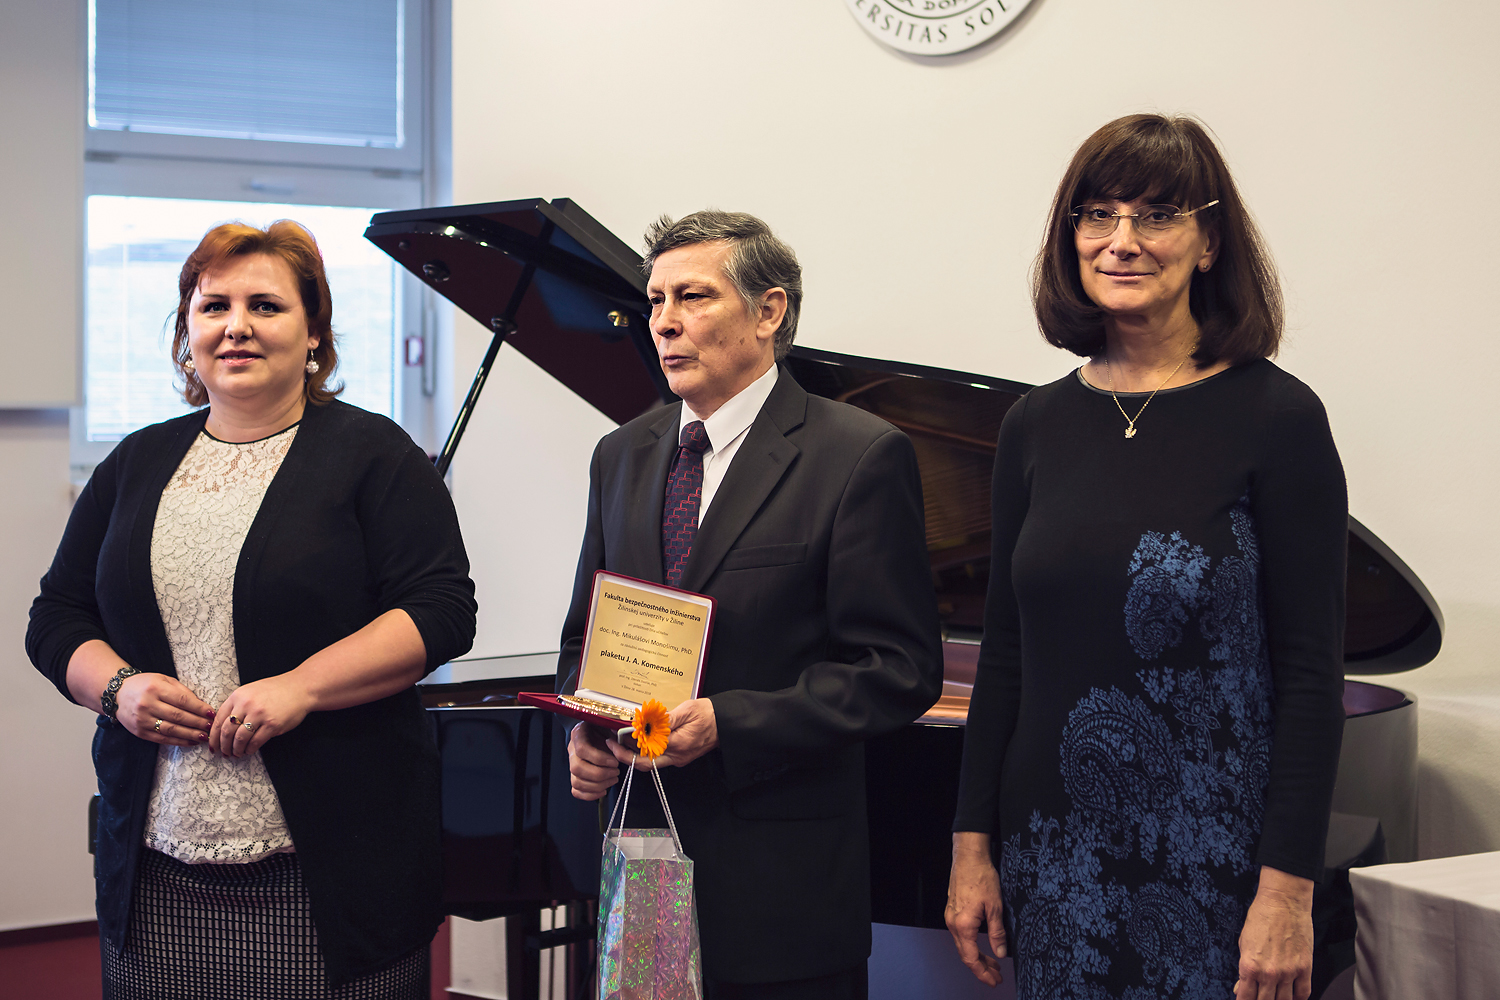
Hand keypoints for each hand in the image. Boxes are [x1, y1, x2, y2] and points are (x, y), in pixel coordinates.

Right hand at [116, 672, 213, 746]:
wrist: (118, 693)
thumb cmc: (146, 685)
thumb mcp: (164, 680)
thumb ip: (181, 691)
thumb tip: (202, 706)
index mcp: (156, 688)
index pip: (182, 700)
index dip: (199, 708)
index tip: (211, 713)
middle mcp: (147, 704)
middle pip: (178, 716)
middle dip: (198, 723)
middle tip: (211, 726)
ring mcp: (142, 720)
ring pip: (171, 730)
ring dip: (190, 735)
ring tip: (204, 736)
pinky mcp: (140, 732)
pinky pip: (162, 739)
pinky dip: (179, 742)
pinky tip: (191, 742)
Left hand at [210, 674, 314, 757]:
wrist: (301, 687)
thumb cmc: (277, 690)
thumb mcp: (252, 691)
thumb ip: (237, 705)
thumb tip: (224, 726)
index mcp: (238, 696)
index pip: (219, 720)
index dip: (213, 737)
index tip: (213, 746)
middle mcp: (246, 704)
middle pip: (227, 732)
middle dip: (223, 746)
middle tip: (224, 753)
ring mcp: (260, 715)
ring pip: (240, 739)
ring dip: (236, 750)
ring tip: (237, 753)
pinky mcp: (272, 724)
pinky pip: (255, 742)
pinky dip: (250, 749)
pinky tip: (250, 750)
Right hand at [568, 723, 621, 800]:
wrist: (598, 731)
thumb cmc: (606, 729)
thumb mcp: (611, 726)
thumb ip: (616, 736)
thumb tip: (619, 746)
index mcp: (578, 734)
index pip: (582, 749)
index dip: (599, 758)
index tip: (615, 762)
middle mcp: (572, 750)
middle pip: (577, 768)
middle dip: (600, 774)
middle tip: (616, 772)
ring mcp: (572, 764)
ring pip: (576, 782)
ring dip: (597, 786)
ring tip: (613, 780)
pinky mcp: (575, 776)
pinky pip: (576, 790)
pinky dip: (590, 795)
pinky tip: (603, 790)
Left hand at [614, 698, 716, 769]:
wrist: (726, 724)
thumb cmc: (708, 715)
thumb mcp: (687, 710)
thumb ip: (666, 719)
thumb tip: (645, 724)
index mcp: (678, 745)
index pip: (647, 750)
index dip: (628, 745)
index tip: (615, 737)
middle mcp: (677, 757)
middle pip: (645, 763)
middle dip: (626, 755)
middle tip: (612, 744)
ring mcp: (678, 759)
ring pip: (651, 761)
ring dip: (635, 753)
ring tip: (622, 739)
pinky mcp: (680, 756)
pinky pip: (659, 757)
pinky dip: (646, 750)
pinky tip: (639, 739)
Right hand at [946, 832, 1006, 986]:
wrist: (968, 857)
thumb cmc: (980, 876)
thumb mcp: (995, 906)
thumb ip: (997, 932)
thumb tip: (1000, 952)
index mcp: (963, 925)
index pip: (971, 958)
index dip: (982, 972)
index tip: (993, 980)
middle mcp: (953, 923)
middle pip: (966, 954)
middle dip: (981, 968)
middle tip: (996, 976)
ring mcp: (951, 917)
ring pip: (963, 945)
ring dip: (977, 956)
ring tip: (992, 963)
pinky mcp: (952, 910)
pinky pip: (960, 934)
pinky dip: (971, 944)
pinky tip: (981, 944)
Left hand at [1235, 867, 1313, 999]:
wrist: (1283, 902)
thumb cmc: (1261, 917)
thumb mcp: (1243, 943)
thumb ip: (1244, 969)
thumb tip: (1241, 988)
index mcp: (1249, 966)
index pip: (1245, 998)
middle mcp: (1269, 973)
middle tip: (1261, 997)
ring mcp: (1288, 972)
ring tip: (1276, 997)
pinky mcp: (1305, 968)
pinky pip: (1303, 993)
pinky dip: (1297, 998)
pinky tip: (1293, 996)